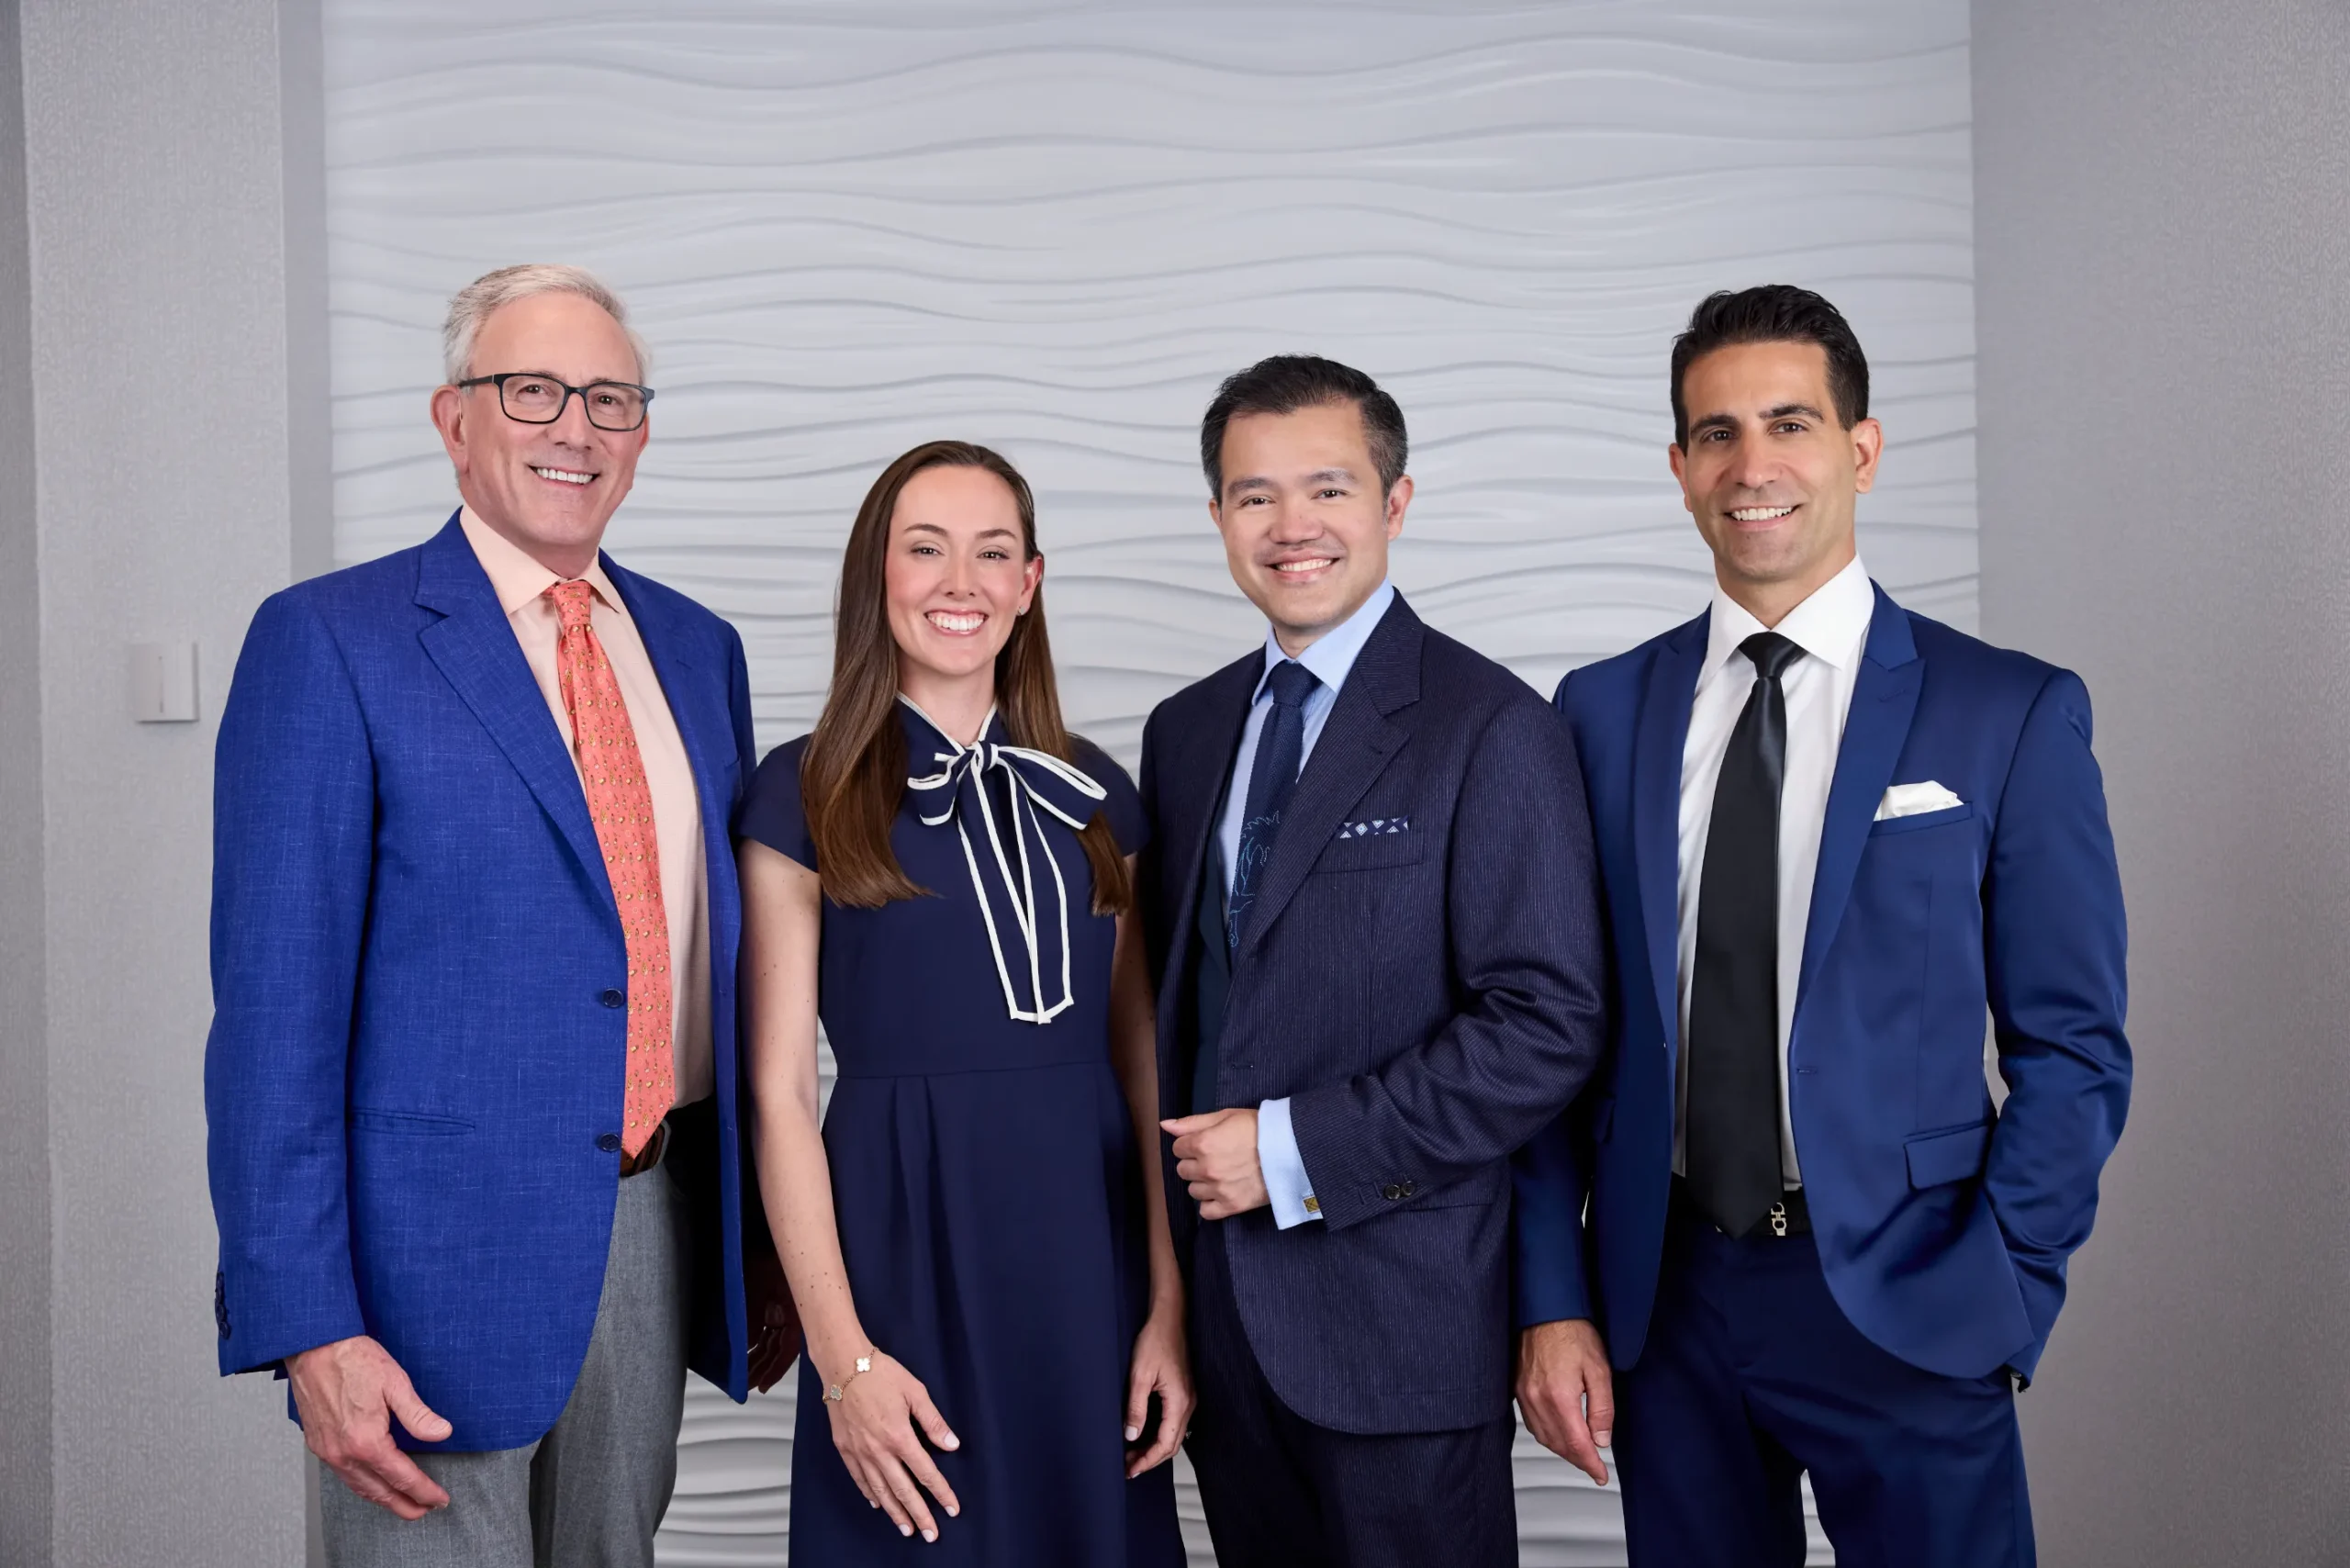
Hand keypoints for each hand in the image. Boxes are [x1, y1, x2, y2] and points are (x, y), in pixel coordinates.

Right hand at [287, 1335, 454, 1518]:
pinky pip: (344, 1476)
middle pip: (379, 1492)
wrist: (314, 1347)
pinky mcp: (318, 1445)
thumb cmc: (354, 1360)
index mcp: (366, 1441)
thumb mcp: (396, 1383)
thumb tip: (442, 1433)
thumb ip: (418, 1415)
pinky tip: (373, 1483)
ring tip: (402, 1504)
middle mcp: (344, 1453)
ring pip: (359, 1488)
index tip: (440, 1499)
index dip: (424, 1491)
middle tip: (425, 1510)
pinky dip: (362, 1486)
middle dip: (405, 1505)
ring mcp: (328, 1451)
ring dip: (383, 1500)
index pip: (402, 1477)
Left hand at [746, 1245, 802, 1393]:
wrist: (767, 1228)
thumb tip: (745, 1343)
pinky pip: (767, 1327)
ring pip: (771, 1340)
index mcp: (793, 1309)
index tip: (762, 1386)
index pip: (788, 1349)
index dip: (775, 1369)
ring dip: (758, 1357)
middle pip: (778, 1348)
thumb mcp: (755, 1282)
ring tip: (744, 1374)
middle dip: (762, 1368)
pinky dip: (756, 1340)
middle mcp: (790, 1311)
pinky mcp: (775, 1300)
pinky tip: (746, 1349)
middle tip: (747, 1384)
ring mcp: (782, 1306)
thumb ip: (751, 1314)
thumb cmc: (769, 1248)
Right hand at [824, 1350, 961, 1542]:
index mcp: (899, 1436)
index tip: (952, 1509)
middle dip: (919, 1514)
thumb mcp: (915, 1392)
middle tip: (931, 1534)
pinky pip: (859, 1478)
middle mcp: (879, 1450)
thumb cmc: (881, 1373)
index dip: (941, 1493)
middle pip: (903, 1490)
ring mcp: (859, 1451)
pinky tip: (878, 1504)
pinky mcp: (844, 1448)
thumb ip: (933, 1422)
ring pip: (880, 1490)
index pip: (926, 1473)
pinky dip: (869, 1493)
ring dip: (895, 1511)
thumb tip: (951, 1445)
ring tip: (906, 1528)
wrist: (843, 1364)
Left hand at [1123, 1304, 1193, 1477]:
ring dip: (1154, 1447)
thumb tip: (1132, 1436)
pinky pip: (1174, 1422)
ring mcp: (1188, 1398)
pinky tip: (1144, 1433)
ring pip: (1174, 1434)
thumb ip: (1136, 1408)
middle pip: (1172, 1444)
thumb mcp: (1140, 1375)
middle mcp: (1189, 1403)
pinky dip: (1159, 1434)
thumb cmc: (1156, 1340)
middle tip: (1128, 1466)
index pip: (1166, 1444)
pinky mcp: (1184, 1392)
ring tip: (1132, 1454)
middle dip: (1150, 1458)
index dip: (1148, 1460)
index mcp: (1179, 1401)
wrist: (1169, 1318)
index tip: (1130, 1469)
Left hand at [1161, 1108, 1266, 1219]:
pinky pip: (1206, 1212)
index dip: (1190, 1144)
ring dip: (1203, 1183)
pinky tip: (1222, 1192)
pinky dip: (1211, 1204)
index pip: (1178, 1148)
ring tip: (1222, 1174)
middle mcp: (1207, 1168)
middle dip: (1195, 1163)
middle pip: (1183, 1170)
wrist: (1291, 1149)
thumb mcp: (1226, 1116)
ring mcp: (1218, 1189)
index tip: (1206, 1143)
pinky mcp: (1231, 1206)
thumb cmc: (1259, 1128)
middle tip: (1216, 1158)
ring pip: (1193, 1191)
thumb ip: (1192, 1122)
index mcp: (1203, 1143)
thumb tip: (1164, 1125)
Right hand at [1515, 1318, 1613, 1484]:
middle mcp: (1537, 1399)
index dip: (1591, 1465)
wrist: (1545, 1308)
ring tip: (1580, 1452)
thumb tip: (1601, 1439)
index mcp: (1559, 1396)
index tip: (1601, 1475)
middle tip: (1595, 1466)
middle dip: (1578, 1460)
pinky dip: (1547, 1435)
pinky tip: (1558, 1433)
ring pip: (1543, 1437)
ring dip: (1562, 1450)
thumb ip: (1601, 1409)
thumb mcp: (1600, 1370)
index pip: (1576, 1445)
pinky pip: (1531, 1423)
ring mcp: (1524, 1394)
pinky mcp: (1517, 1388)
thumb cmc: (1571, 1331)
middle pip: (1558, 1445)